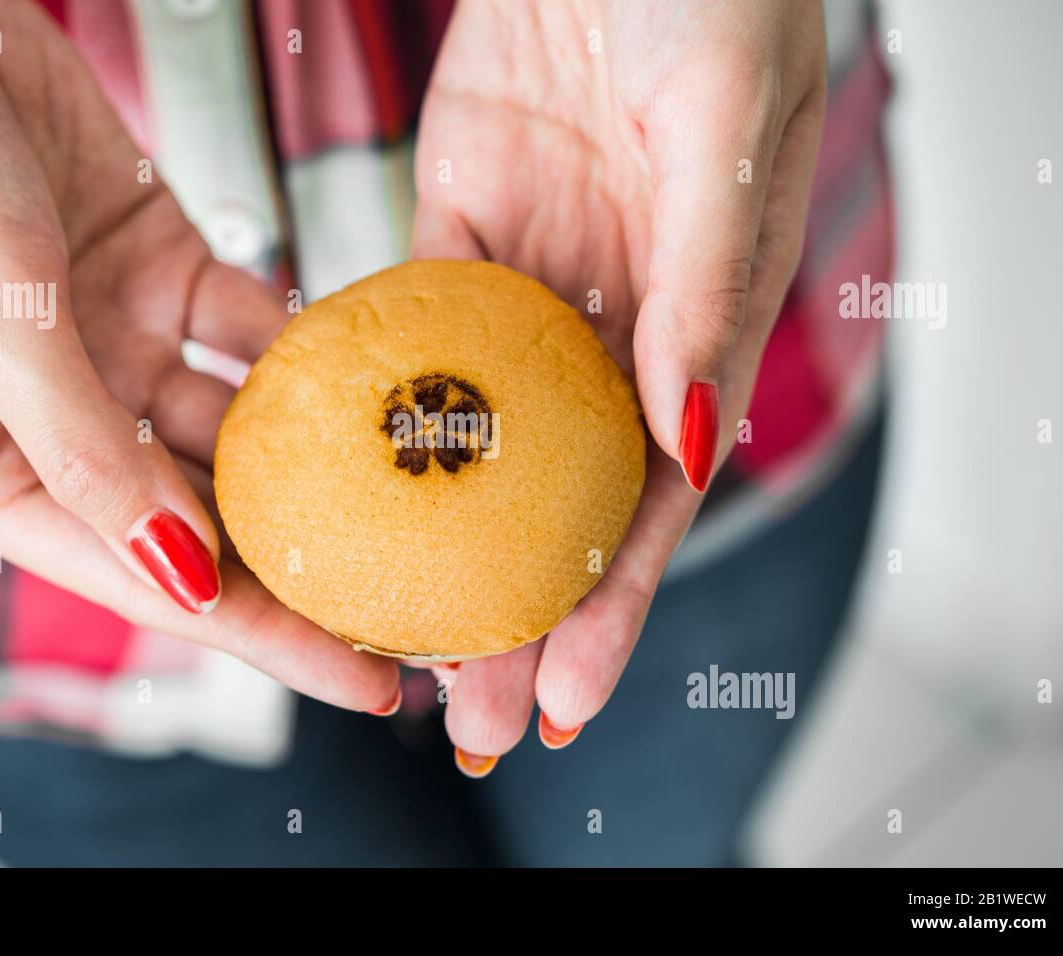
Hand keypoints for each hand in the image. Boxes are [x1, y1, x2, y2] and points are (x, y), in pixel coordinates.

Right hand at [0, 0, 398, 711]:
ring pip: (236, 433)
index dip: (263, 637)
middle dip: (306, 567)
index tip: (366, 683)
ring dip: (320, 466)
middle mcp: (54, 421)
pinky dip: (304, 354)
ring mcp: (111, 346)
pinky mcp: (156, 273)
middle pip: (203, 519)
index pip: (147, 576)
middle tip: (418, 606)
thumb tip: (185, 574)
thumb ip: (85, 448)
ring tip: (420, 508)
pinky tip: (374, 382)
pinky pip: (247, 330)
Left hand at [413, 0, 826, 767]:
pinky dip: (380, 412)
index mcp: (704, 321)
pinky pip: (411, 337)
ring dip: (436, 539)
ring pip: (479, 441)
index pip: (654, 495)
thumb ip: (712, 289)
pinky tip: (340, 485)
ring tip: (390, 632)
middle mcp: (618, 325)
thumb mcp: (722, 139)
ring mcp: (531, 288)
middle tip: (464, 709)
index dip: (613, 604)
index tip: (565, 697)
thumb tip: (693, 443)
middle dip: (515, 607)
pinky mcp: (456, 233)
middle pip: (557, 494)